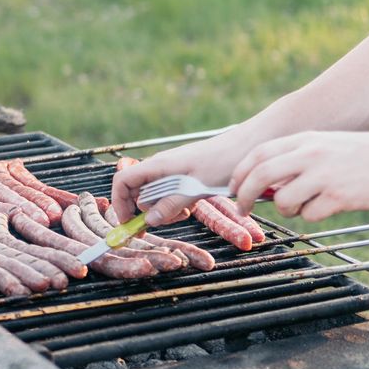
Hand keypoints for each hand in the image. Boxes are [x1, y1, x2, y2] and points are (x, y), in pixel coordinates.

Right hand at [111, 137, 246, 226]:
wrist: (248, 146)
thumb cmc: (223, 160)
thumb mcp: (196, 186)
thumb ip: (171, 203)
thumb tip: (148, 219)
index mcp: (158, 165)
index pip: (123, 181)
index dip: (119, 202)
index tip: (128, 222)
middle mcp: (160, 167)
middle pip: (137, 191)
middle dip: (145, 210)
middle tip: (164, 222)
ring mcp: (171, 171)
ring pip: (154, 195)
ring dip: (162, 209)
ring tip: (183, 212)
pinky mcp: (183, 176)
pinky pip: (169, 193)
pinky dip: (174, 204)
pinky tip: (191, 205)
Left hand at [229, 131, 368, 221]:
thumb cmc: (359, 155)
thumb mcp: (323, 144)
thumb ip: (293, 157)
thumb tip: (263, 182)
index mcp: (303, 140)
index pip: (258, 154)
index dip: (240, 173)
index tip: (232, 187)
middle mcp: (309, 155)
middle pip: (261, 175)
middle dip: (244, 195)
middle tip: (241, 209)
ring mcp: (323, 175)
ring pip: (283, 200)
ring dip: (284, 210)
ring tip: (299, 206)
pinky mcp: (338, 196)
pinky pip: (309, 214)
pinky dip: (311, 215)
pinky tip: (326, 207)